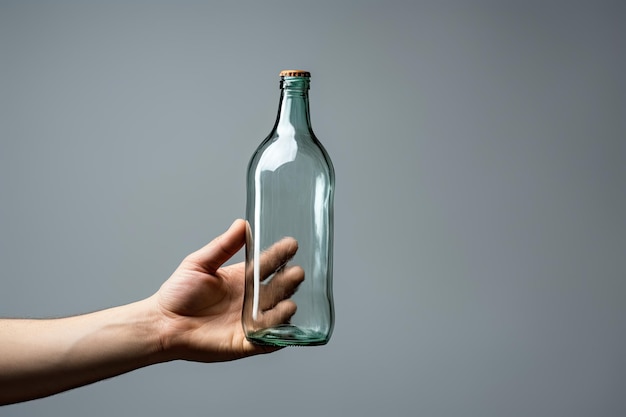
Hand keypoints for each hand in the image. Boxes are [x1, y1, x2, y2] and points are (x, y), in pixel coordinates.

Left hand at [153, 219, 303, 361]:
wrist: (162, 324)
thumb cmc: (177, 294)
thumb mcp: (199, 263)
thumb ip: (223, 246)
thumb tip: (242, 224)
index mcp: (243, 279)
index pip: (268, 265)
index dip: (280, 256)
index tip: (292, 245)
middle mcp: (250, 300)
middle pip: (277, 289)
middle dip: (288, 281)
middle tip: (296, 273)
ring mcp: (250, 322)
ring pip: (276, 316)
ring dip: (285, 310)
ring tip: (289, 303)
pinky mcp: (245, 343)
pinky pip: (267, 341)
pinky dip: (277, 336)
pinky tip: (281, 328)